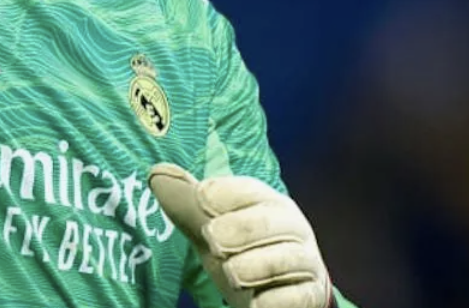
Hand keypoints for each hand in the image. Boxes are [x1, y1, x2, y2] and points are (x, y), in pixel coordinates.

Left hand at [149, 164, 332, 307]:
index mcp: (267, 201)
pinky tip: (256, 303)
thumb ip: (185, 201)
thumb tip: (157, 173)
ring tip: (232, 274)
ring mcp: (306, 260)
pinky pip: (295, 297)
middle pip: (265, 220)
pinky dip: (272, 301)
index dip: (220, 192)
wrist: (279, 295)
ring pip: (282, 258)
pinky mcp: (311, 295)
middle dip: (236, 230)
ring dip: (250, 267)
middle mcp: (292, 226)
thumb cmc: (241, 252)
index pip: (247, 189)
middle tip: (212, 243)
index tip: (200, 202)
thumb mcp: (211, 227)